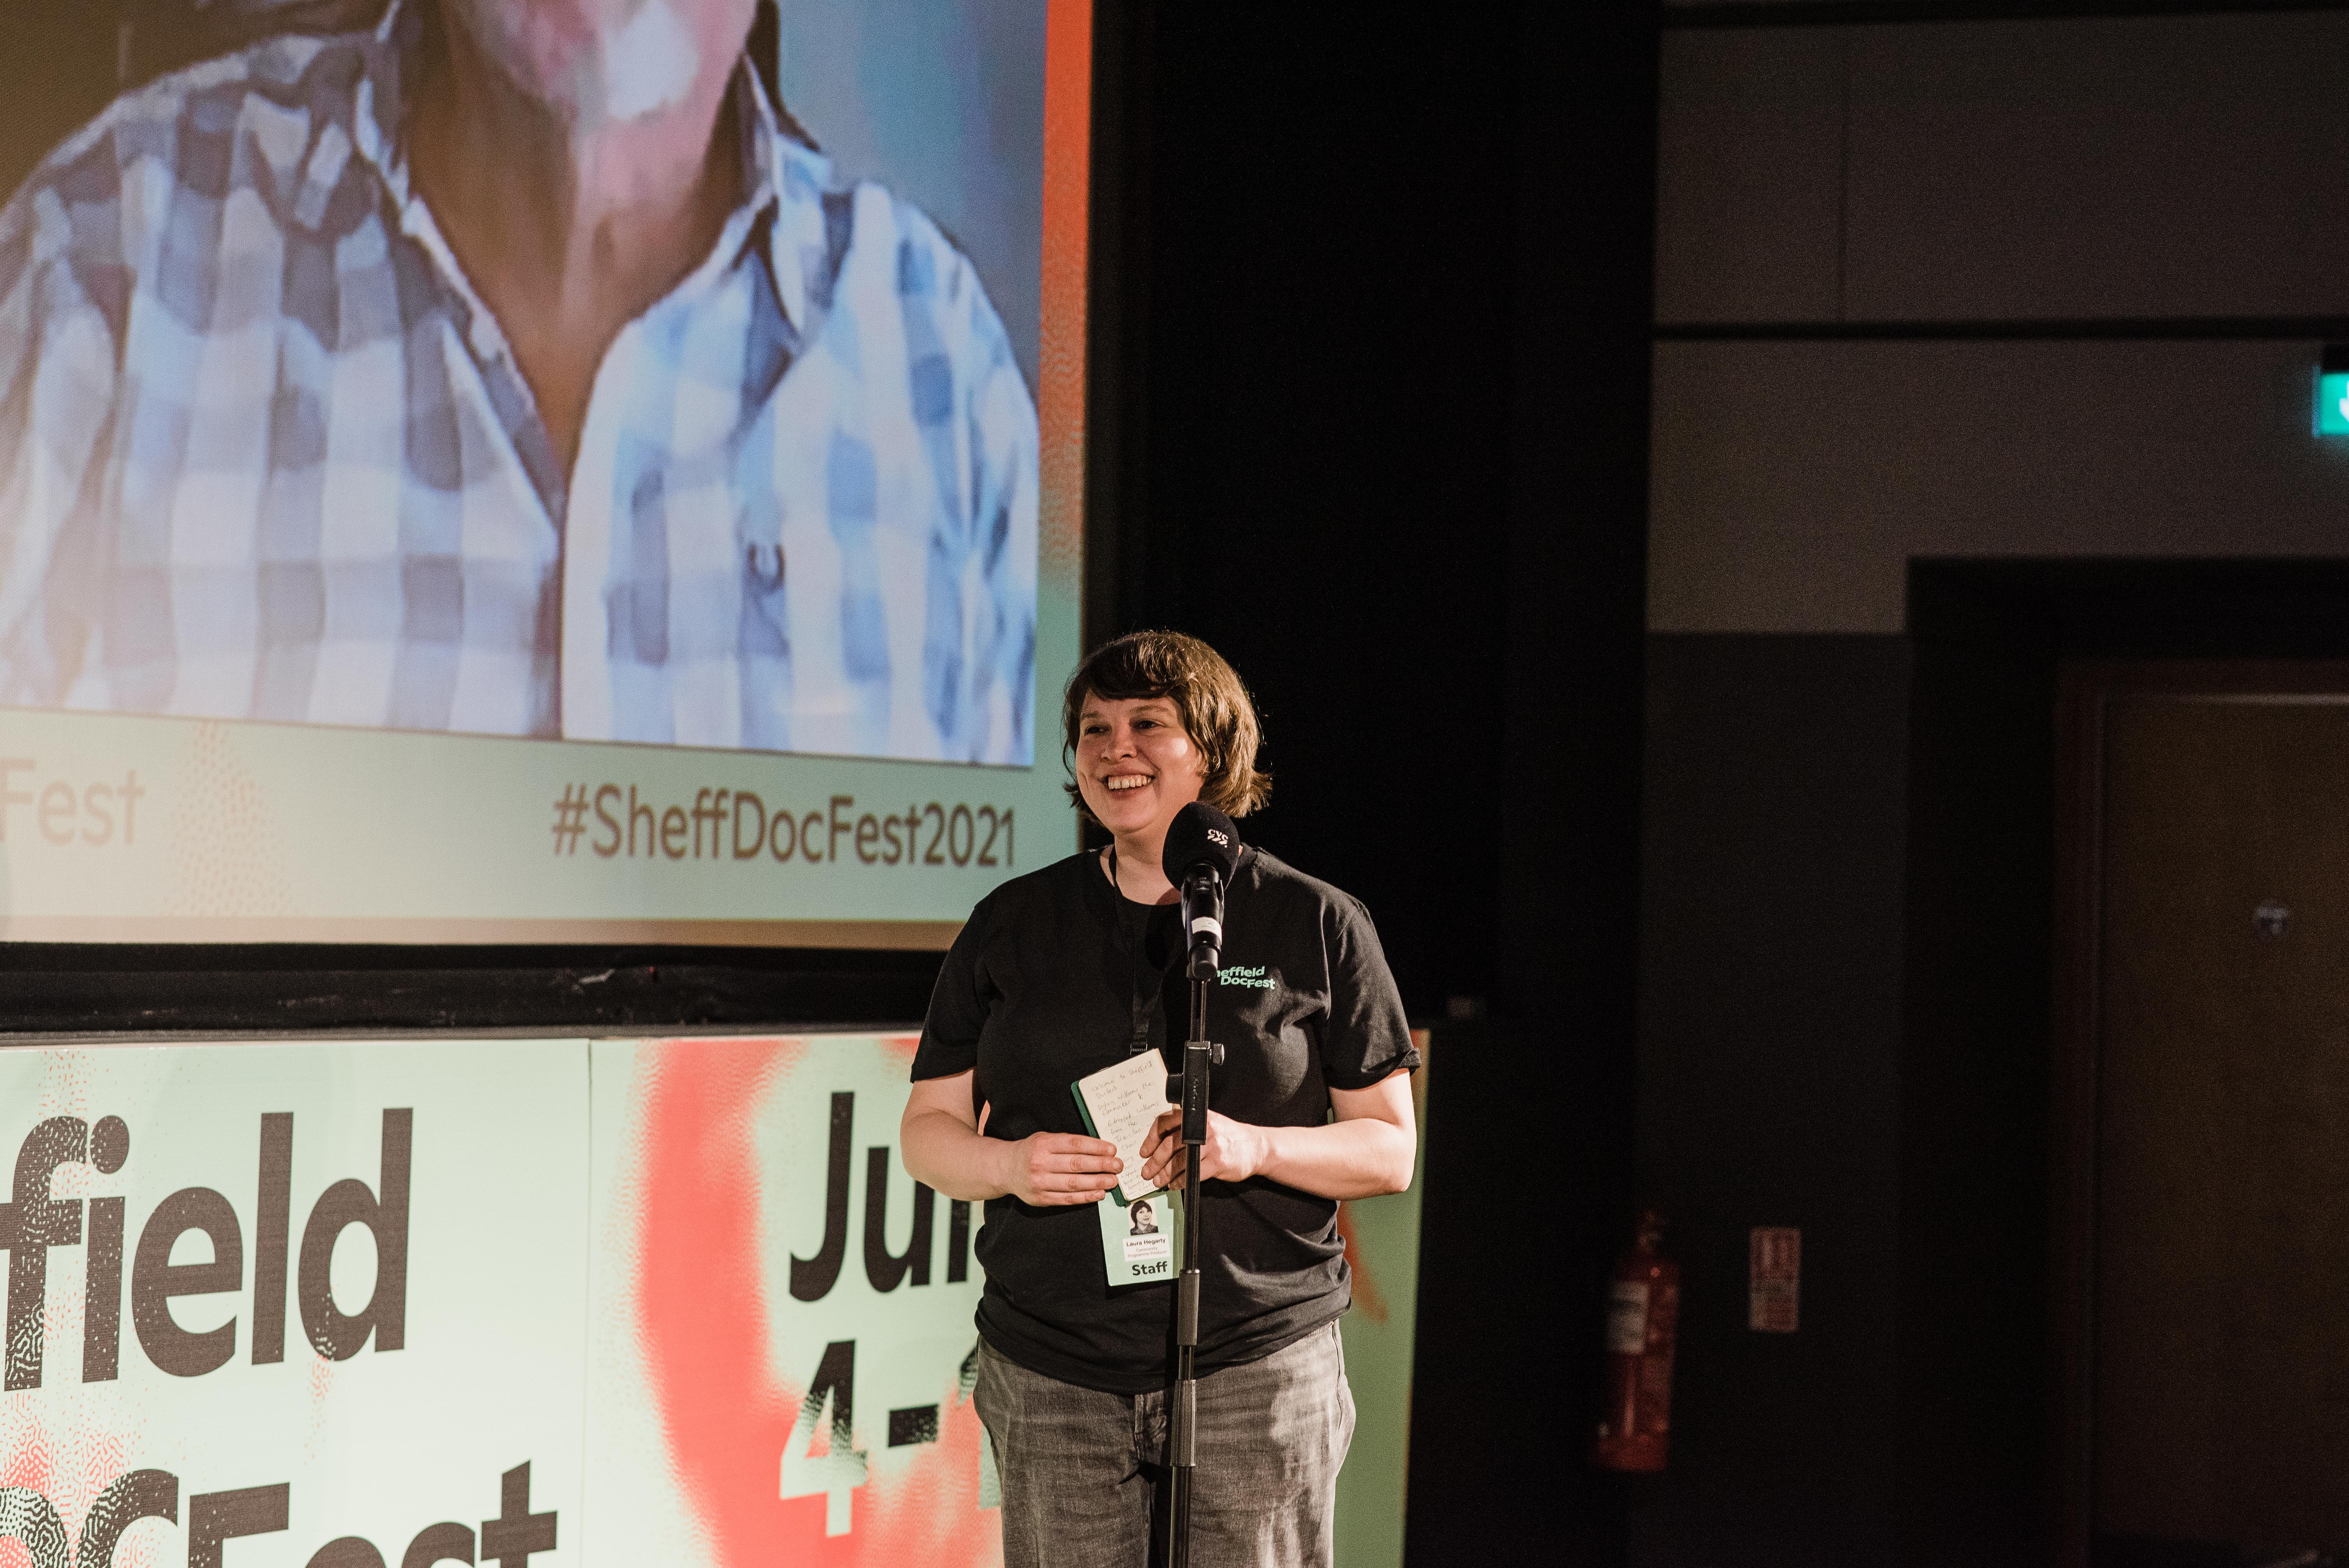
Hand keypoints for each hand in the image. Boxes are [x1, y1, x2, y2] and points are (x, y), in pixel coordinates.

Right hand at [999, 1132, 1122, 1206]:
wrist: (1006, 1169)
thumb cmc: (1032, 1151)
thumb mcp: (1045, 1138)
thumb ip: (1067, 1142)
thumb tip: (1099, 1148)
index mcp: (1043, 1144)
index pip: (1074, 1145)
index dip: (1095, 1147)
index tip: (1112, 1149)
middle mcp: (1040, 1163)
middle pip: (1076, 1165)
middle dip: (1101, 1165)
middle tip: (1118, 1165)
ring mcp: (1040, 1182)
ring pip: (1073, 1184)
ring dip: (1097, 1183)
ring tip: (1112, 1181)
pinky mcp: (1041, 1198)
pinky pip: (1067, 1199)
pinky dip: (1085, 1197)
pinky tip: (1099, 1194)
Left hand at [1141, 1108, 1268, 1190]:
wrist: (1256, 1146)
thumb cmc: (1228, 1136)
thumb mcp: (1208, 1122)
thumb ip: (1186, 1125)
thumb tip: (1159, 1140)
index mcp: (1196, 1115)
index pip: (1165, 1122)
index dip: (1151, 1139)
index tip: (1144, 1152)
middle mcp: (1203, 1127)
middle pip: (1169, 1144)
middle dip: (1155, 1161)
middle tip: (1146, 1172)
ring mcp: (1211, 1145)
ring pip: (1179, 1161)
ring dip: (1165, 1174)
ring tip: (1158, 1181)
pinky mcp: (1218, 1162)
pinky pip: (1192, 1174)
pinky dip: (1180, 1181)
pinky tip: (1175, 1185)